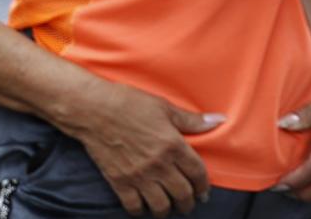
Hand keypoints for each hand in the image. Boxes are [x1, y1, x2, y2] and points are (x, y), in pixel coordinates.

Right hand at [60, 80, 219, 215]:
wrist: (91, 108)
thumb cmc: (127, 102)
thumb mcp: (163, 107)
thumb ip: (191, 120)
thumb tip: (219, 121)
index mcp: (173, 146)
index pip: (198, 175)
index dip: (204, 186)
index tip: (203, 190)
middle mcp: (159, 165)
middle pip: (183, 194)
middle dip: (188, 202)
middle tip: (187, 203)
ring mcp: (139, 175)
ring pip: (161, 205)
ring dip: (167, 209)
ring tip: (166, 207)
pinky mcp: (119, 181)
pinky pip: (134, 206)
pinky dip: (140, 210)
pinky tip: (141, 206)